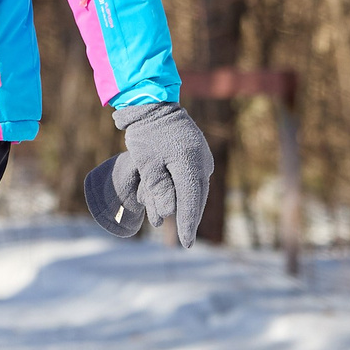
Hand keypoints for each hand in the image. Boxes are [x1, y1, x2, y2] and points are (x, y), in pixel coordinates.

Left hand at [114, 102, 214, 248]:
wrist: (154, 106)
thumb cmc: (146, 135)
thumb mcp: (147, 163)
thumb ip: (158, 188)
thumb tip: (169, 214)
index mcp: (190, 163)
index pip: (190, 200)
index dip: (187, 224)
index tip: (186, 243)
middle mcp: (202, 162)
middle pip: (197, 198)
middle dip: (188, 219)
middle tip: (185, 241)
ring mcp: (203, 159)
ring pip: (196, 191)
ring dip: (185, 206)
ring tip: (176, 222)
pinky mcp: (199, 157)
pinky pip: (194, 181)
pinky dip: (185, 193)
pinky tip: (176, 204)